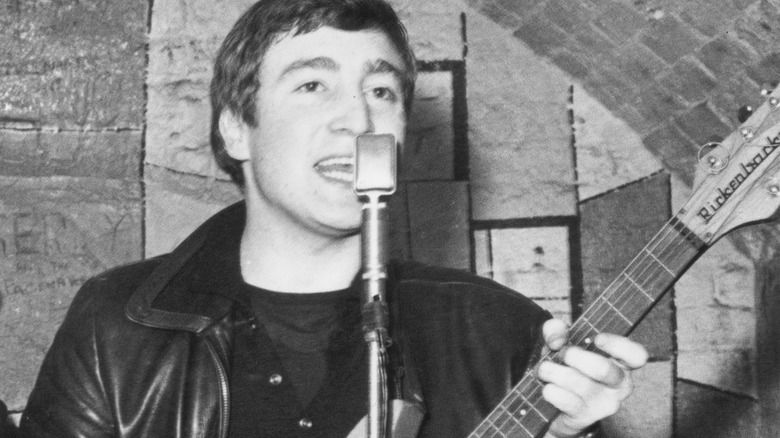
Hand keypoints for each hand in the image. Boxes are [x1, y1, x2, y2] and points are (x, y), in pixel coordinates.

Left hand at [537, 319, 647, 437]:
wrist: (557, 404)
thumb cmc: (566, 365)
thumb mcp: (561, 342)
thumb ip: (557, 330)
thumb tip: (556, 340)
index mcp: (621, 362)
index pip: (636, 355)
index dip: (618, 345)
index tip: (597, 338)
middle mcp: (619, 384)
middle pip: (602, 369)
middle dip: (574, 356)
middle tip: (562, 353)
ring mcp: (604, 403)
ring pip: (578, 382)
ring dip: (553, 371)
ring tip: (545, 369)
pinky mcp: (586, 416)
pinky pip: (565, 400)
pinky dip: (550, 389)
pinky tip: (548, 386)